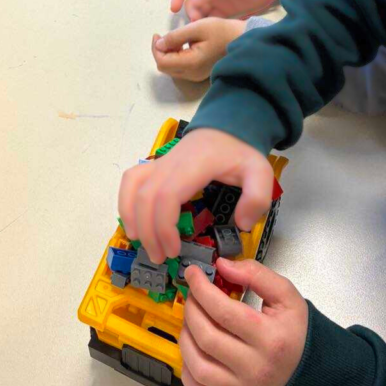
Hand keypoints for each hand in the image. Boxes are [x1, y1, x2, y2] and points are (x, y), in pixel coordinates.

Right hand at [118, 128, 274, 263]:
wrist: (226, 127)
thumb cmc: (239, 152)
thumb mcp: (260, 172)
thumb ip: (256, 198)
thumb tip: (240, 225)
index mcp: (194, 166)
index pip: (166, 197)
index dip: (164, 227)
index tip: (174, 250)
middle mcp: (170, 163)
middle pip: (145, 197)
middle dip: (148, 232)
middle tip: (160, 257)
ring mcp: (159, 163)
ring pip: (132, 188)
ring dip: (132, 218)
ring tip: (142, 243)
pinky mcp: (155, 165)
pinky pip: (131, 181)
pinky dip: (126, 201)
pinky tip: (132, 221)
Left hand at [152, 19, 245, 81]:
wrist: (242, 39)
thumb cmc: (221, 31)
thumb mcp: (196, 28)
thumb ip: (175, 36)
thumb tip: (159, 44)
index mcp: (191, 63)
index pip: (162, 62)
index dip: (155, 49)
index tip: (157, 34)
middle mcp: (192, 74)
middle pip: (165, 67)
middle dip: (160, 51)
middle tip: (164, 36)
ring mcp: (196, 75)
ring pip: (171, 68)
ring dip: (168, 53)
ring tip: (175, 38)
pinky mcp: (199, 73)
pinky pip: (180, 67)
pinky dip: (176, 56)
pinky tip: (183, 44)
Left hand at [180, 259, 307, 385]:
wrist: (312, 368)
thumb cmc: (296, 330)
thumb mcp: (286, 295)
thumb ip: (255, 274)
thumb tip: (221, 265)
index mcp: (270, 339)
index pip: (223, 311)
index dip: (201, 288)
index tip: (192, 273)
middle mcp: (255, 368)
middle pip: (207, 338)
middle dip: (191, 310)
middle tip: (192, 295)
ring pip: (199, 368)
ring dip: (185, 339)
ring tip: (190, 321)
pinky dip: (188, 375)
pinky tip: (190, 353)